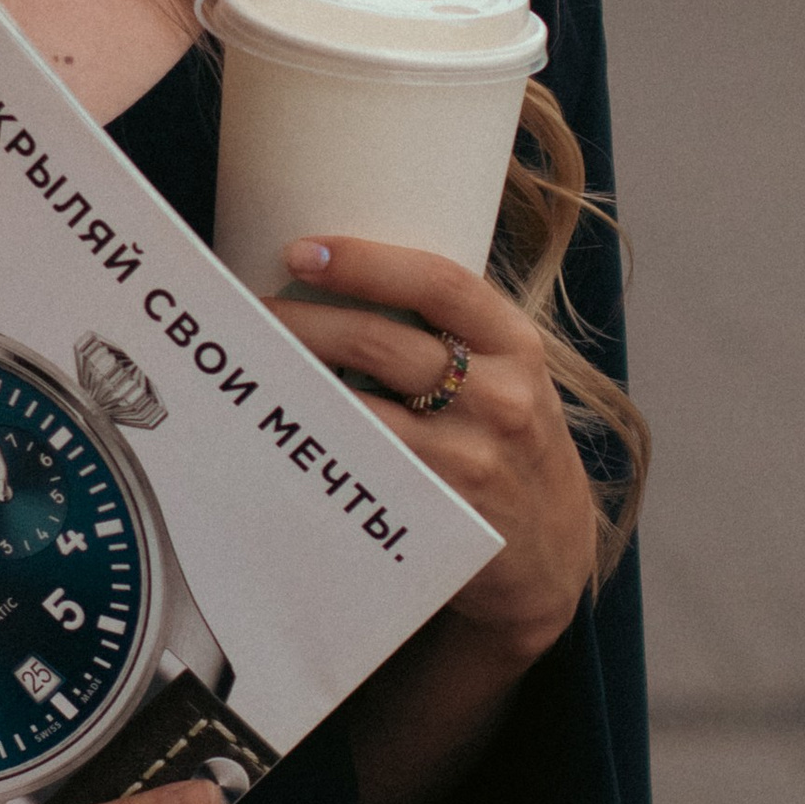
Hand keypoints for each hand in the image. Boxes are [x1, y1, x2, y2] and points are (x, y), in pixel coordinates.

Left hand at [275, 237, 599, 668]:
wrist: (554, 553)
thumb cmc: (513, 445)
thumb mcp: (511, 376)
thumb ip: (451, 333)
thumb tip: (339, 282)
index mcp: (517, 345)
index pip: (440, 283)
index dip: (366, 262)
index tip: (303, 250)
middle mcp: (501, 398)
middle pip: (383, 344)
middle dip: (304, 322)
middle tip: (251, 313)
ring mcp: (470, 461)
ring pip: (361, 410)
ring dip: (297, 383)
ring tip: (254, 365)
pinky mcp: (439, 514)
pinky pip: (361, 468)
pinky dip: (316, 443)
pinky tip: (280, 429)